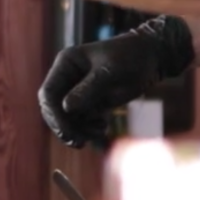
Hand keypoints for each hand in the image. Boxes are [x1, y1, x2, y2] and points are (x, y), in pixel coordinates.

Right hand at [38, 15, 194, 147]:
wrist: (151, 58)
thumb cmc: (130, 57)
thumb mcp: (109, 71)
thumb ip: (88, 89)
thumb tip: (66, 108)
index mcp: (66, 64)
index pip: (48, 93)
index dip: (53, 114)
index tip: (67, 131)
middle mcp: (67, 77)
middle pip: (53, 109)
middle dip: (64, 127)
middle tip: (79, 142)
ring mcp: (77, 91)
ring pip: (66, 118)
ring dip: (77, 130)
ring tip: (98, 132)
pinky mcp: (89, 101)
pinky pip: (80, 121)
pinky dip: (87, 129)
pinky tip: (102, 127)